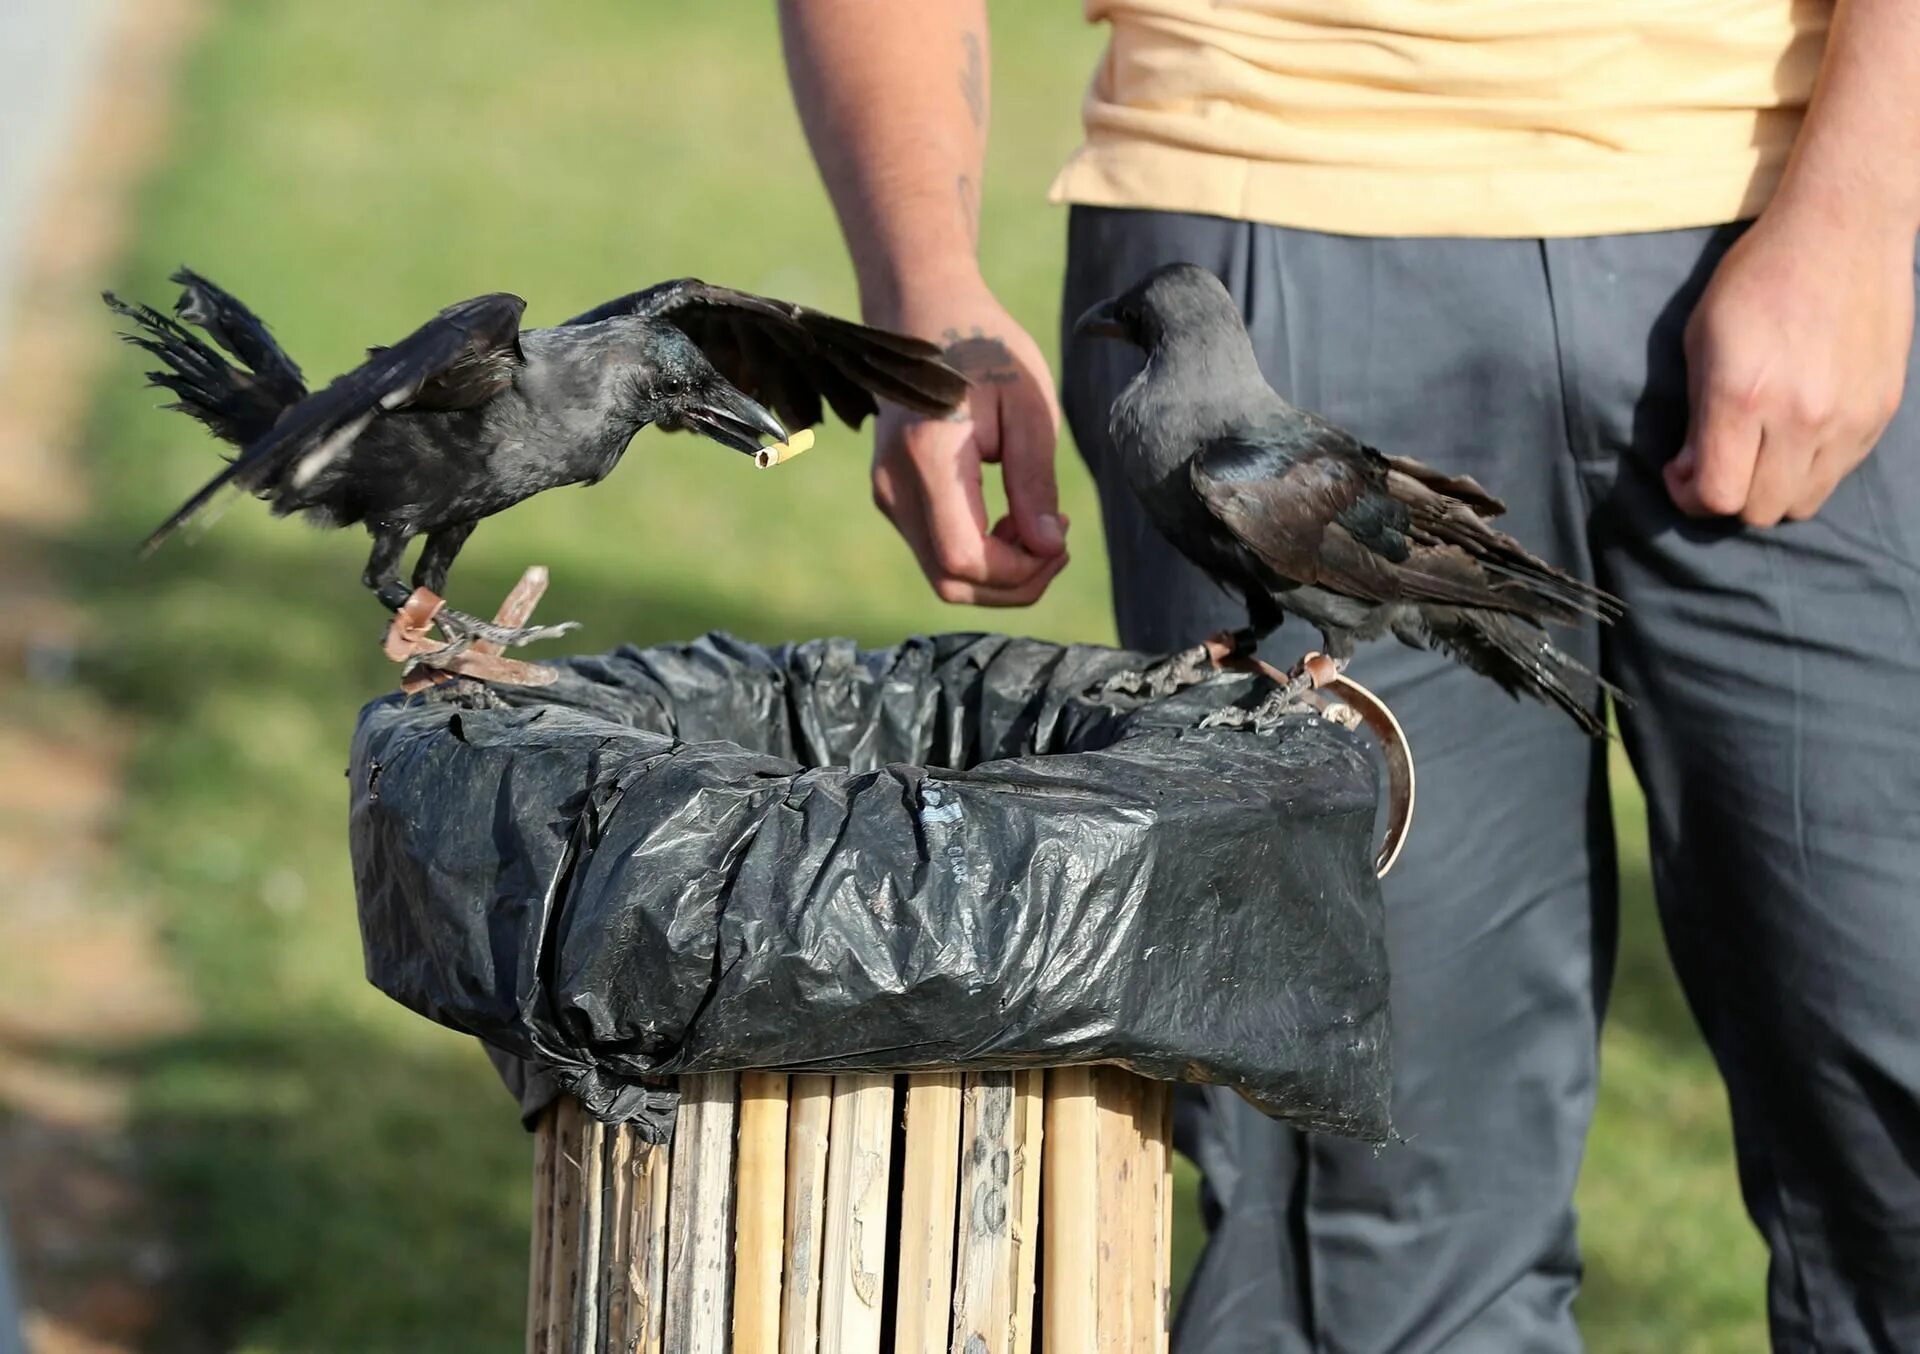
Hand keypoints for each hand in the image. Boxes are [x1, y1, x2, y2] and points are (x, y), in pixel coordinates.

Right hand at [869, 277, 1068, 604]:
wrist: (922, 311)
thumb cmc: (982, 347)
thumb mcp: (1028, 406)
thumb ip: (1036, 482)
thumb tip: (1049, 548)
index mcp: (927, 459)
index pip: (966, 560)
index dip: (1019, 572)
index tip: (1060, 541)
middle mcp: (895, 485)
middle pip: (951, 580)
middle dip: (1013, 581)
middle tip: (1057, 542)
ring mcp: (887, 494)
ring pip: (942, 573)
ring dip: (997, 568)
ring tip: (1036, 524)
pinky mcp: (891, 496)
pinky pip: (935, 550)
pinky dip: (977, 552)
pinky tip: (1006, 516)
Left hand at [1668, 202, 1914, 525]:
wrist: (1845, 228)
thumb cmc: (1758, 277)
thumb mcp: (1701, 339)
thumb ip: (1696, 414)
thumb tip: (1693, 469)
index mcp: (1743, 396)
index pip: (1717, 495)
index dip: (1689, 497)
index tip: (1680, 472)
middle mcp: (1800, 416)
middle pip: (1759, 510)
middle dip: (1727, 498)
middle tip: (1716, 465)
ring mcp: (1848, 417)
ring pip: (1803, 503)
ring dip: (1772, 491)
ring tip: (1757, 454)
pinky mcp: (1881, 412)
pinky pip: (1839, 473)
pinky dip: (1810, 469)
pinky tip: (1795, 434)